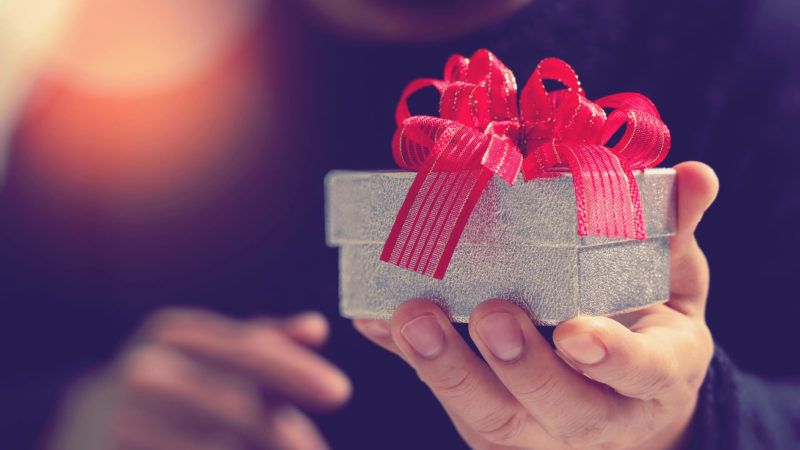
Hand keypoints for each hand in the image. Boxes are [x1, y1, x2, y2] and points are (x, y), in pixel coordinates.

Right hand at [50, 309, 349, 449]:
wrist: (92, 426)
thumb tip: (317, 328)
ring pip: (217, 445)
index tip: (340, 392)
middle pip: (235, 404)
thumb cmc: (176, 385)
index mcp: (173, 334)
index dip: (294, 371)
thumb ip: (265, 344)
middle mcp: (143, 371)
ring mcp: (121, 422)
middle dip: (283, 433)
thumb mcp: (213, 355)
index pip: (246, 349)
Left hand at [354, 161, 717, 448]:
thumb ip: (675, 233)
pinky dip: (407, 361)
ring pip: (493, 418)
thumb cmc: (644, 329)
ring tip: (412, 318)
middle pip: (559, 410)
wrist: (623, 399)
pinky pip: (446, 400)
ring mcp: (539, 432)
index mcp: (655, 376)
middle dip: (520, 366)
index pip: (641, 376)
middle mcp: (598, 417)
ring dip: (447, 370)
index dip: (611, 357)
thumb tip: (697, 174)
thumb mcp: (672, 284)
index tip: (575, 329)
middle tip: (490, 313)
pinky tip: (376, 322)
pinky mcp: (490, 427)